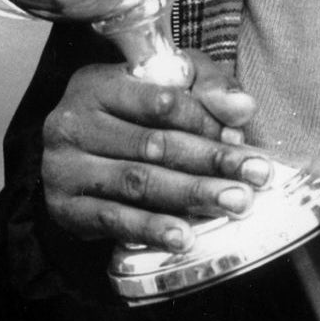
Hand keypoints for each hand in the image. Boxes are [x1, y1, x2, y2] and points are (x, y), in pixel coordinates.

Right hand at [41, 49, 273, 251]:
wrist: (72, 156)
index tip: (241, 138)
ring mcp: (64, 166)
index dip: (206, 121)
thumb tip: (242, 106)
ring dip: (190, 195)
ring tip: (232, 203)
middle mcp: (74, 122)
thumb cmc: (129, 112)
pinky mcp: (64, 207)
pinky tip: (182, 237)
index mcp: (98, 84)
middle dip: (210, 161)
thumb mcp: (166, 83)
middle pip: (153, 143)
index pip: (160, 101)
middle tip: (255, 176)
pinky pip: (113, 220)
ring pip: (137, 181)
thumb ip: (208, 86)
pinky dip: (151, 229)